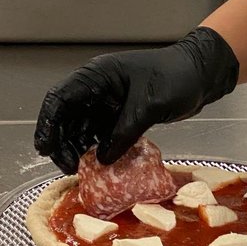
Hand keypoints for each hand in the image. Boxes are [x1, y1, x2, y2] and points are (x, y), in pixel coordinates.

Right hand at [34, 27, 239, 171]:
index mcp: (98, 75)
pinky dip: (96, 149)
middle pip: (66, 116)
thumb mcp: (150, 105)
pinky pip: (100, 134)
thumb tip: (102, 159)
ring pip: (81, 127)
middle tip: (68, 168)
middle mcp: (98, 88)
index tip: (45, 149)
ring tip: (81, 170)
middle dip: (62, 142)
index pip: (61, 97)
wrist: (201, 74)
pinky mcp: (120, 114)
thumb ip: (125, 131)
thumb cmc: (177, 78)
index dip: (48, 123)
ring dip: (78, 148)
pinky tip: (99, 165)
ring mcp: (108, 102)